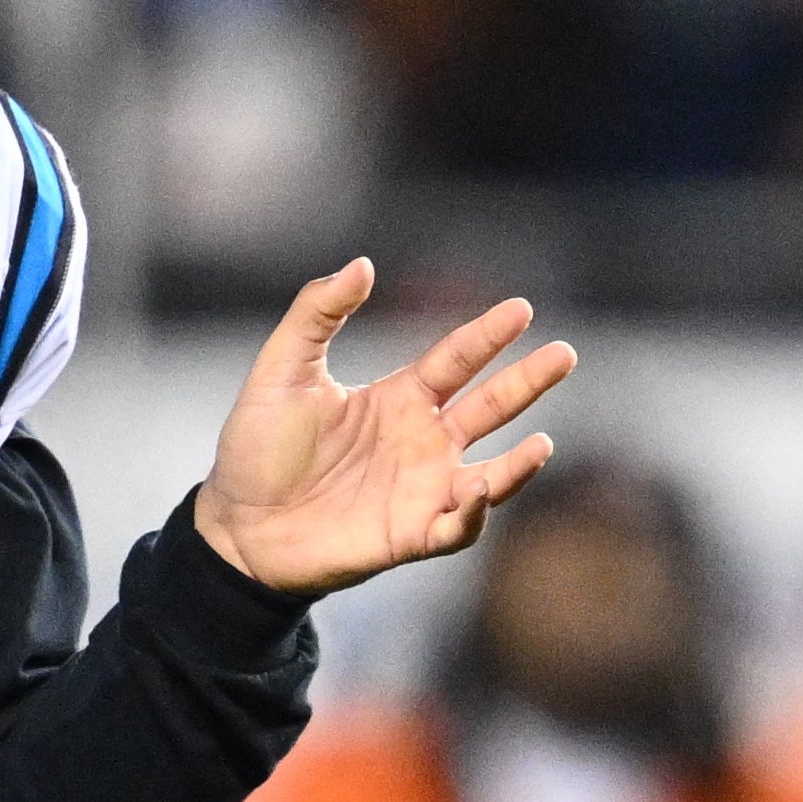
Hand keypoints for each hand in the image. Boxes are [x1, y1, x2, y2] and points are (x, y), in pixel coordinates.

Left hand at [194, 258, 574, 597]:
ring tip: (543, 444)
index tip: (522, 309)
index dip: (489, 335)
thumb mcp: (282, 369)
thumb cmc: (257, 448)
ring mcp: (421, 490)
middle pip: (490, 408)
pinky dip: (475, 512)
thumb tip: (363, 265)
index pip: (456, 360)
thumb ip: (317, 313)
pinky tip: (480, 488)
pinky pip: (458, 527)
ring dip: (519, 463)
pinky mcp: (409, 536)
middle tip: (565, 354)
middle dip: (528, 382)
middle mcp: (421, 442)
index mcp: (397, 399)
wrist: (237, 525)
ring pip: (489, 473)